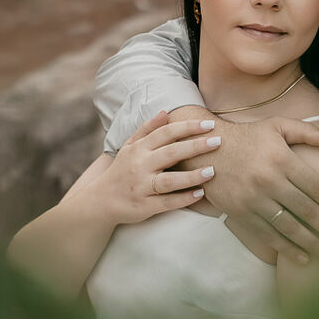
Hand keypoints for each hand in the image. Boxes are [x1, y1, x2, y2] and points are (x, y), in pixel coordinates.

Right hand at [66, 110, 219, 226]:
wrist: (100, 201)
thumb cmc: (121, 170)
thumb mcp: (129, 146)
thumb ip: (147, 129)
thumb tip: (165, 112)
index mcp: (138, 149)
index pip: (166, 133)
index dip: (188, 127)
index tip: (209, 124)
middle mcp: (140, 166)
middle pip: (171, 153)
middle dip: (196, 146)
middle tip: (218, 141)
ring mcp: (142, 187)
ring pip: (170, 180)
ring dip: (192, 175)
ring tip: (212, 171)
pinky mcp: (144, 206)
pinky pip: (167, 202)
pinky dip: (184, 198)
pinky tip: (200, 193)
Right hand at [185, 113, 318, 264]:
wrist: (208, 149)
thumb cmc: (248, 136)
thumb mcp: (277, 126)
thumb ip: (306, 132)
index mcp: (283, 159)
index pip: (317, 189)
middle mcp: (270, 180)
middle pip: (308, 211)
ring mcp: (254, 198)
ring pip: (290, 227)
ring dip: (313, 244)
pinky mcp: (241, 212)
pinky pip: (268, 235)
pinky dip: (286, 249)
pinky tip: (302, 258)